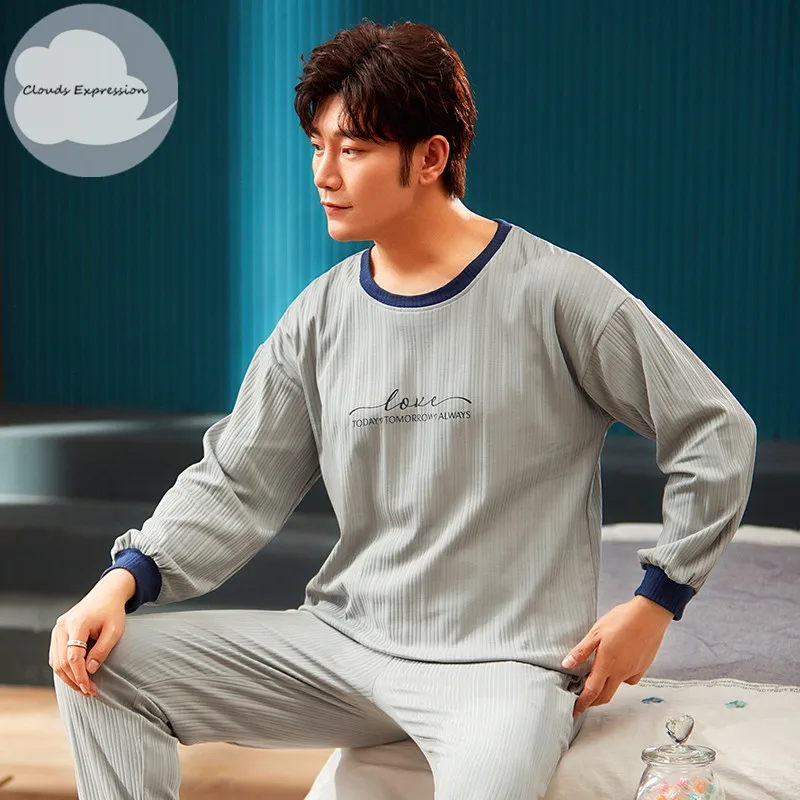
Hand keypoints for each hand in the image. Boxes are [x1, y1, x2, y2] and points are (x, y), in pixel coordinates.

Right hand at [49, 574, 131, 696]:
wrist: (107, 594)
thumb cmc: (112, 611)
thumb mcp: (114, 630)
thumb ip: (102, 650)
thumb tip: (89, 670)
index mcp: (76, 624)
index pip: (73, 657)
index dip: (80, 676)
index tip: (89, 688)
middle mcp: (62, 626)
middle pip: (61, 662)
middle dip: (74, 680)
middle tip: (88, 692)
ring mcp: (57, 629)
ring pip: (56, 661)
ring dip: (68, 677)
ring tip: (83, 687)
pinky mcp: (58, 632)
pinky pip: (56, 655)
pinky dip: (65, 668)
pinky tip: (77, 676)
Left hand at [563, 595, 673, 717]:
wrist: (650, 615)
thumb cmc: (622, 620)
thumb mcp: (596, 632)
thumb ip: (581, 651)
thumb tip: (566, 664)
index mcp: (607, 664)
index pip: (592, 692)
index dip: (582, 704)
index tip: (575, 712)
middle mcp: (621, 672)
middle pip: (605, 696)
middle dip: (593, 702)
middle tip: (583, 701)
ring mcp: (633, 671)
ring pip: (617, 686)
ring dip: (606, 687)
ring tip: (598, 677)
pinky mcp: (643, 667)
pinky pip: (629, 678)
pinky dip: (620, 677)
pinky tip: (617, 664)